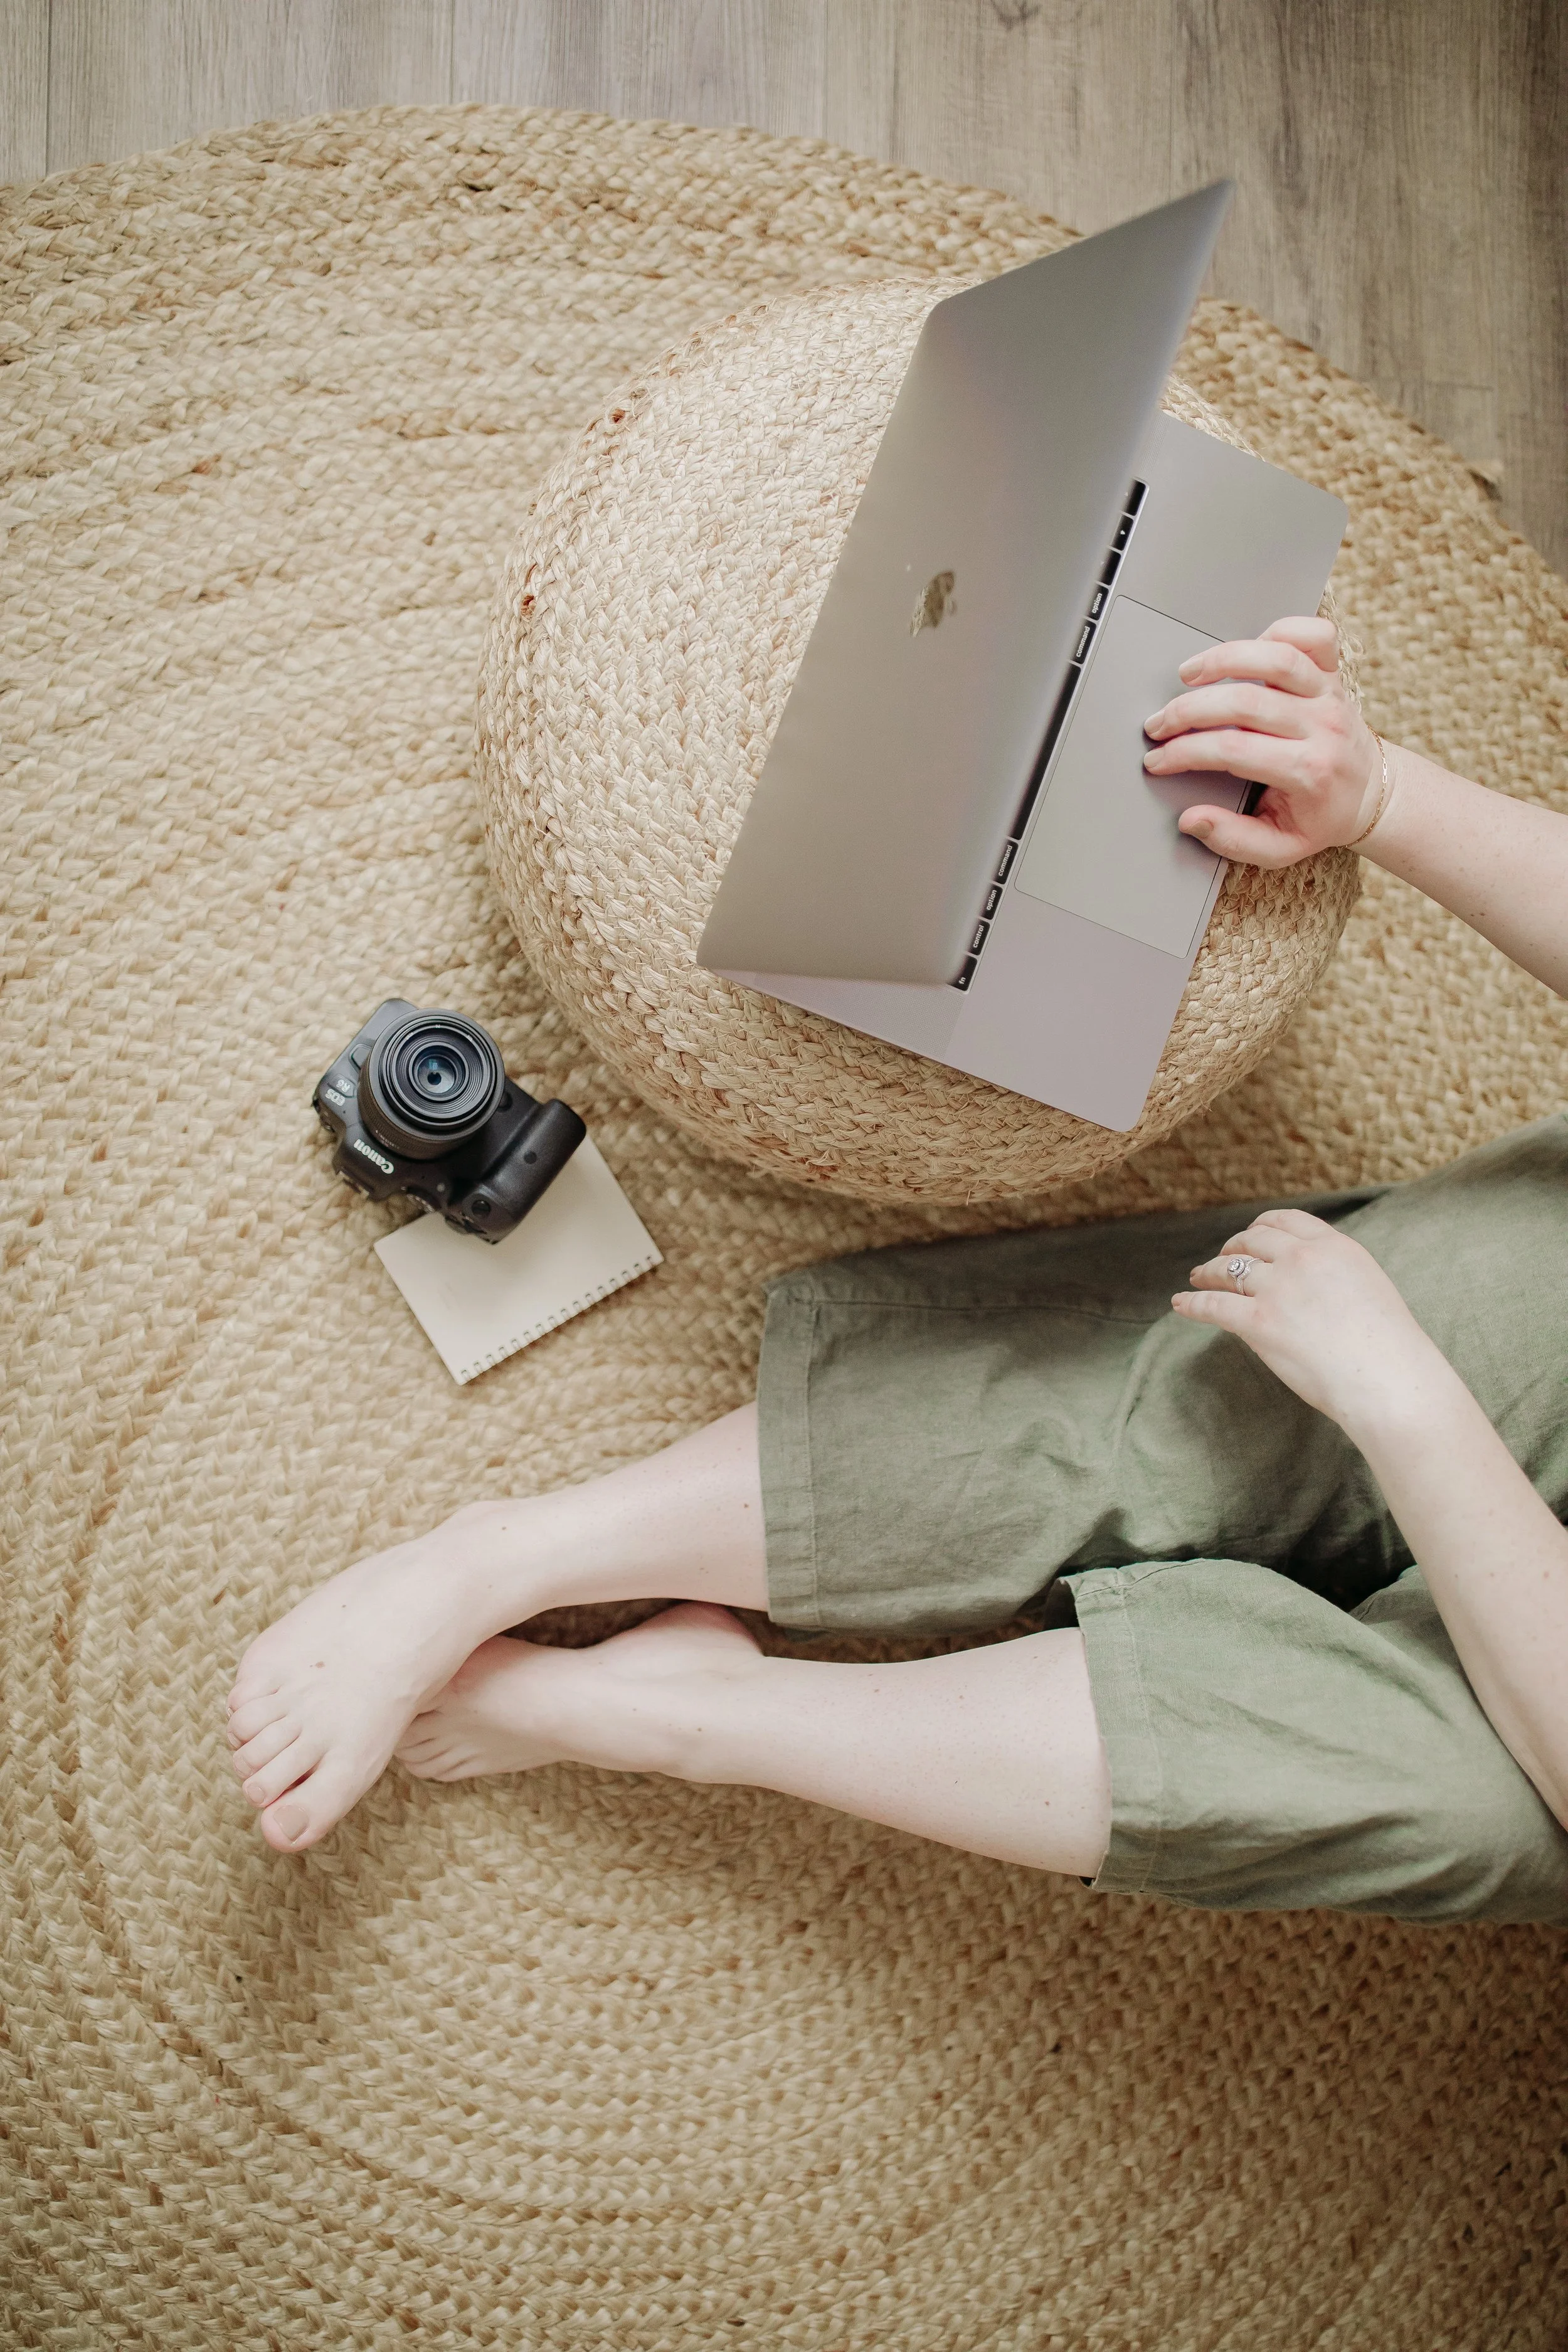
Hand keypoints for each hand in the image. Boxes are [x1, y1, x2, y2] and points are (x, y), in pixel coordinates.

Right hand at [1143, 615, 1384, 868]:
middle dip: (1188, 711)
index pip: (1234, 752)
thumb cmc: (1321, 817)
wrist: (1371, 793)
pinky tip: (1246, 648)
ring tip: (1187, 674)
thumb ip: (1234, 840)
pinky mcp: (1333, 672)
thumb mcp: (1279, 847)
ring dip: (1222, 659)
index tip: (1158, 760)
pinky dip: (1278, 630)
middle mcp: (1322, 726)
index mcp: (1309, 772)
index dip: (1185, 754)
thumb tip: (1191, 819)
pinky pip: (1311, 636)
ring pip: (1275, 657)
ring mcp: (1329, 693)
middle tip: (1158, 724)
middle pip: (1244, 703)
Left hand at [1171, 1208, 1460, 1435]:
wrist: (1390, 1380)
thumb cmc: (1388, 1348)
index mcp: (1334, 1247)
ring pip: (1228, 1270)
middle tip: (1221, 1259)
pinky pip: (1214, 1306)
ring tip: (1198, 1278)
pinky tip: (1181, 1304)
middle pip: (1252, 1240)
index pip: (1286, 1221)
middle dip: (1232, 1248)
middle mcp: (1302, 1259)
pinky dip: (1192, 1303)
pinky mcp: (1258, 1321)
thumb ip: (1336, 1275)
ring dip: (1208, 1272)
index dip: (1261, 1226)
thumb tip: (1309, 1283)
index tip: (1250, 1235)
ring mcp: (1278, 1288)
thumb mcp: (1368, 1287)